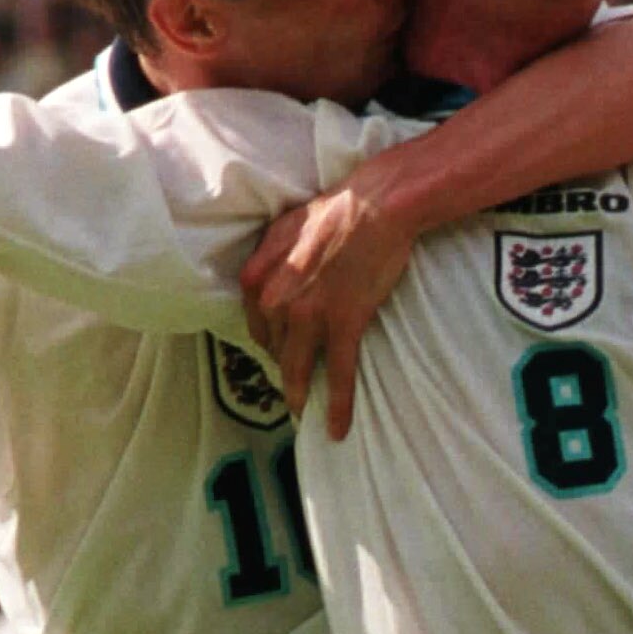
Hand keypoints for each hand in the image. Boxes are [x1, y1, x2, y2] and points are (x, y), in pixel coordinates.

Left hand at [238, 175, 416, 438]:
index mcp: (256, 277)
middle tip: (294, 390)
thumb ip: (268, 261)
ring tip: (305, 413)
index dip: (269, 344)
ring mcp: (308, 315)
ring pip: (299, 369)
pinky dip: (338, 406)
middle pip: (275, 351)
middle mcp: (274, 301)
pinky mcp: (342, 326)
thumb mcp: (284, 229)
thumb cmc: (334, 211)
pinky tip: (336, 429)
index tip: (281, 354)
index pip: (256, 325)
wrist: (375, 204)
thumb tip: (264, 285)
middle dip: (284, 372)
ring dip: (302, 395)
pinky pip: (339, 375)